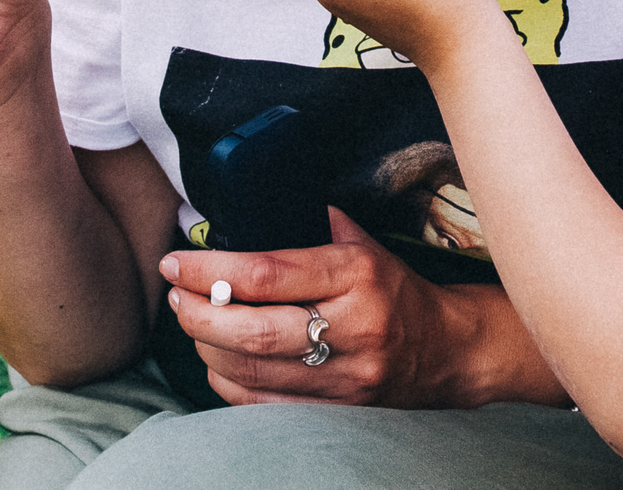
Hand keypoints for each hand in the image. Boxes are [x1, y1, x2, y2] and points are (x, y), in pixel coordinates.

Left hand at [160, 208, 497, 407]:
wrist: (448, 350)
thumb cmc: (394, 289)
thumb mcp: (363, 245)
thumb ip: (312, 226)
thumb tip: (248, 211)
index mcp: (356, 274)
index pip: (267, 274)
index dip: (210, 269)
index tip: (177, 263)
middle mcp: (353, 327)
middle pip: (253, 330)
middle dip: (198, 313)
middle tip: (175, 296)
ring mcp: (348, 376)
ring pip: (253, 370)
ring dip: (206, 346)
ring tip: (191, 322)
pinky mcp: (341, 411)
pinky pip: (266, 403)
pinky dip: (228, 382)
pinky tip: (217, 359)